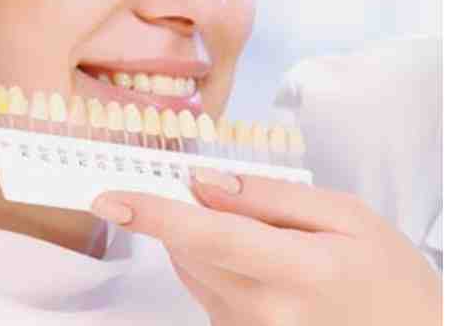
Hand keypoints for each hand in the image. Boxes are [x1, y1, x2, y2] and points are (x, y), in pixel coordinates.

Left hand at [90, 169, 441, 325]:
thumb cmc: (386, 275)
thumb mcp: (345, 215)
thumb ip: (271, 196)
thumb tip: (206, 183)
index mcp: (297, 273)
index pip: (208, 236)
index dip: (153, 215)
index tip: (109, 198)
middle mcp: (263, 312)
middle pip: (190, 248)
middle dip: (187, 211)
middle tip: (218, 193)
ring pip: (191, 266)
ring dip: (203, 237)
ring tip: (264, 237)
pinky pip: (204, 286)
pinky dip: (215, 261)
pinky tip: (260, 262)